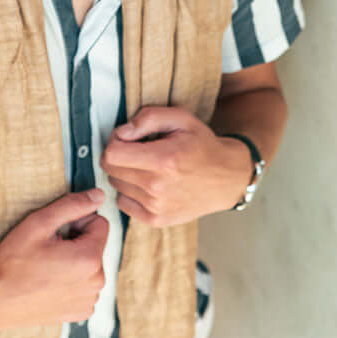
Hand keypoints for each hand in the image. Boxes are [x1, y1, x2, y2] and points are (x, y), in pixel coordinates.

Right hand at [0, 189, 108, 332]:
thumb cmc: (13, 261)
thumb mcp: (39, 223)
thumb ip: (72, 205)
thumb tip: (99, 195)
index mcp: (89, 258)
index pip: (100, 224)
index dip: (77, 223)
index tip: (56, 233)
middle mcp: (96, 282)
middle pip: (96, 246)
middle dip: (77, 243)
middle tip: (48, 251)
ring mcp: (89, 299)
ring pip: (91, 267)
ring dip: (75, 263)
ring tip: (47, 268)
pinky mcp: (81, 312)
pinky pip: (85, 287)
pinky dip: (72, 283)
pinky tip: (50, 284)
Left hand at [100, 106, 252, 226]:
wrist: (226, 179)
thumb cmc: (201, 146)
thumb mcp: (181, 119)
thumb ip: (149, 117)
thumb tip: (122, 133)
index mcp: (164, 160)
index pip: (112, 154)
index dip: (115, 141)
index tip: (128, 139)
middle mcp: (157, 187)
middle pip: (110, 170)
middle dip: (119, 156)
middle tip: (138, 151)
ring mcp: (156, 206)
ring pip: (115, 185)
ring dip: (125, 174)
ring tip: (147, 167)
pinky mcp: (156, 220)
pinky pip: (123, 203)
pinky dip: (129, 192)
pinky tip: (147, 184)